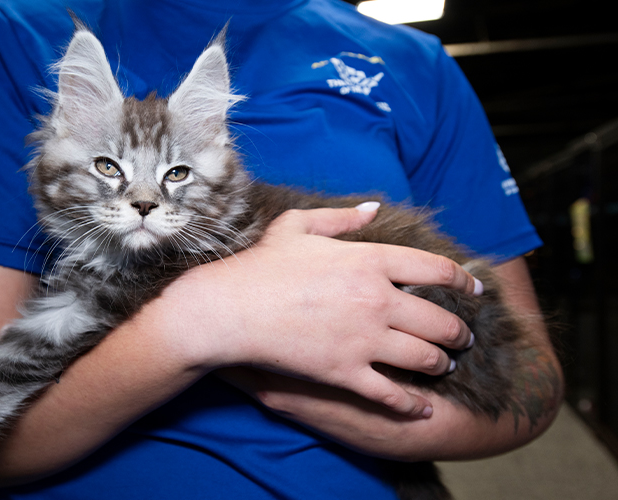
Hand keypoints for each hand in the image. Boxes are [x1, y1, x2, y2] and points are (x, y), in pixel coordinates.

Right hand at [164, 204, 478, 418]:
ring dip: (441, 363)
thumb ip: (342, 216)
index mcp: (370, 261)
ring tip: (445, 365)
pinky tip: (424, 407)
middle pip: (439, 321)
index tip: (474, 290)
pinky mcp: (346, 372)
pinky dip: (413, 404)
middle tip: (464, 338)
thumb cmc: (261, 264)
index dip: (463, 281)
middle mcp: (377, 301)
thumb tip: (374, 207)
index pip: (434, 270)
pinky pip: (392, 394)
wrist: (231, 308)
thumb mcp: (298, 226)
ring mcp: (364, 340)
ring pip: (424, 358)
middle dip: (459, 332)